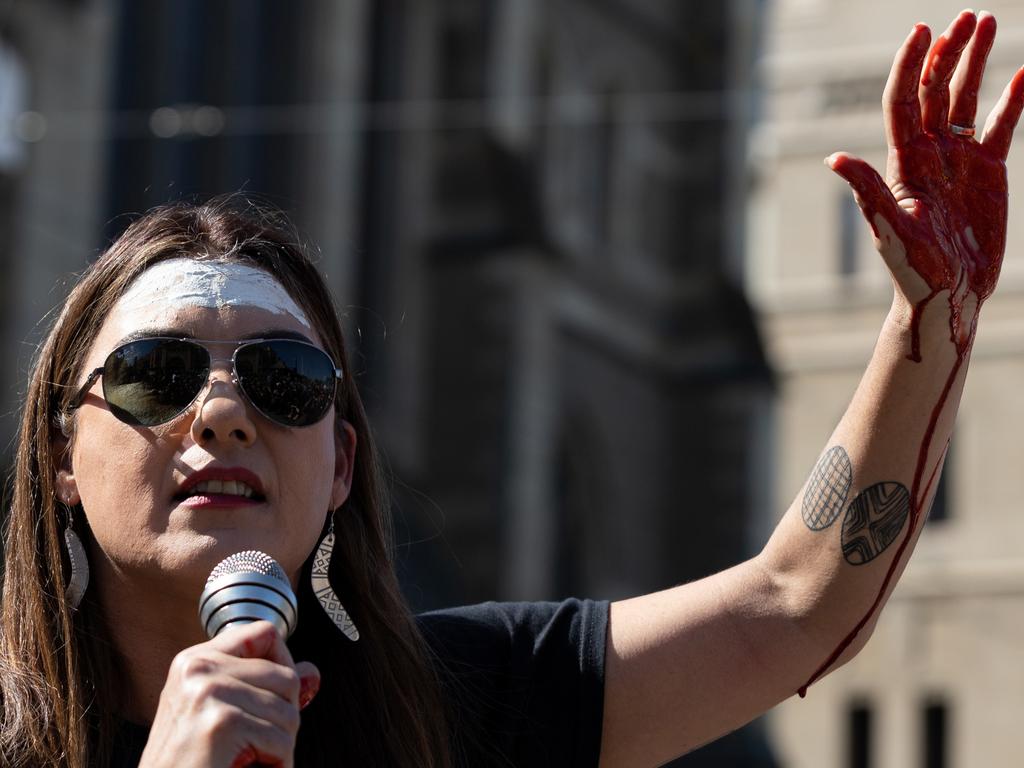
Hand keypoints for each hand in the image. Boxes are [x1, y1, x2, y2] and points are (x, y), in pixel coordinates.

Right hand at [138, 622, 319, 767]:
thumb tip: (312, 671)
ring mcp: (208, 692)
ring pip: (288, 711)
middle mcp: (197, 668)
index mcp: (194, 661)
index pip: (264, 633)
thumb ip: (265, 687)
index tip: (272, 700)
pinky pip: (281, 739)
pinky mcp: (222, 722)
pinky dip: (277, 764)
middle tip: (255, 744)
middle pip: (286, 676)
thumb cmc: (192, 763)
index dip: (283, 666)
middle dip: (283, 717)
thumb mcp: (224, 715)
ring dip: (280, 745)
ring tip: (249, 758)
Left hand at [828, 11, 1023, 356]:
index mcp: (904, 163)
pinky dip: (1012, 100)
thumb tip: (833, 158)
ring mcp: (958, 161)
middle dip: (949, 52)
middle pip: (936, 91)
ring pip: (967, 100)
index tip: (922, 30)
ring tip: (988, 22)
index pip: (904, 102)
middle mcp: (929, 154)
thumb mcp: (890, 229)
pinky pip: (1001, 127)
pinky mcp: (987, 173)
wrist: (946, 295)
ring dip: (975, 62)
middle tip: (968, 16)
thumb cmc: (912, 269)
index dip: (911, 66)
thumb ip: (867, 191)